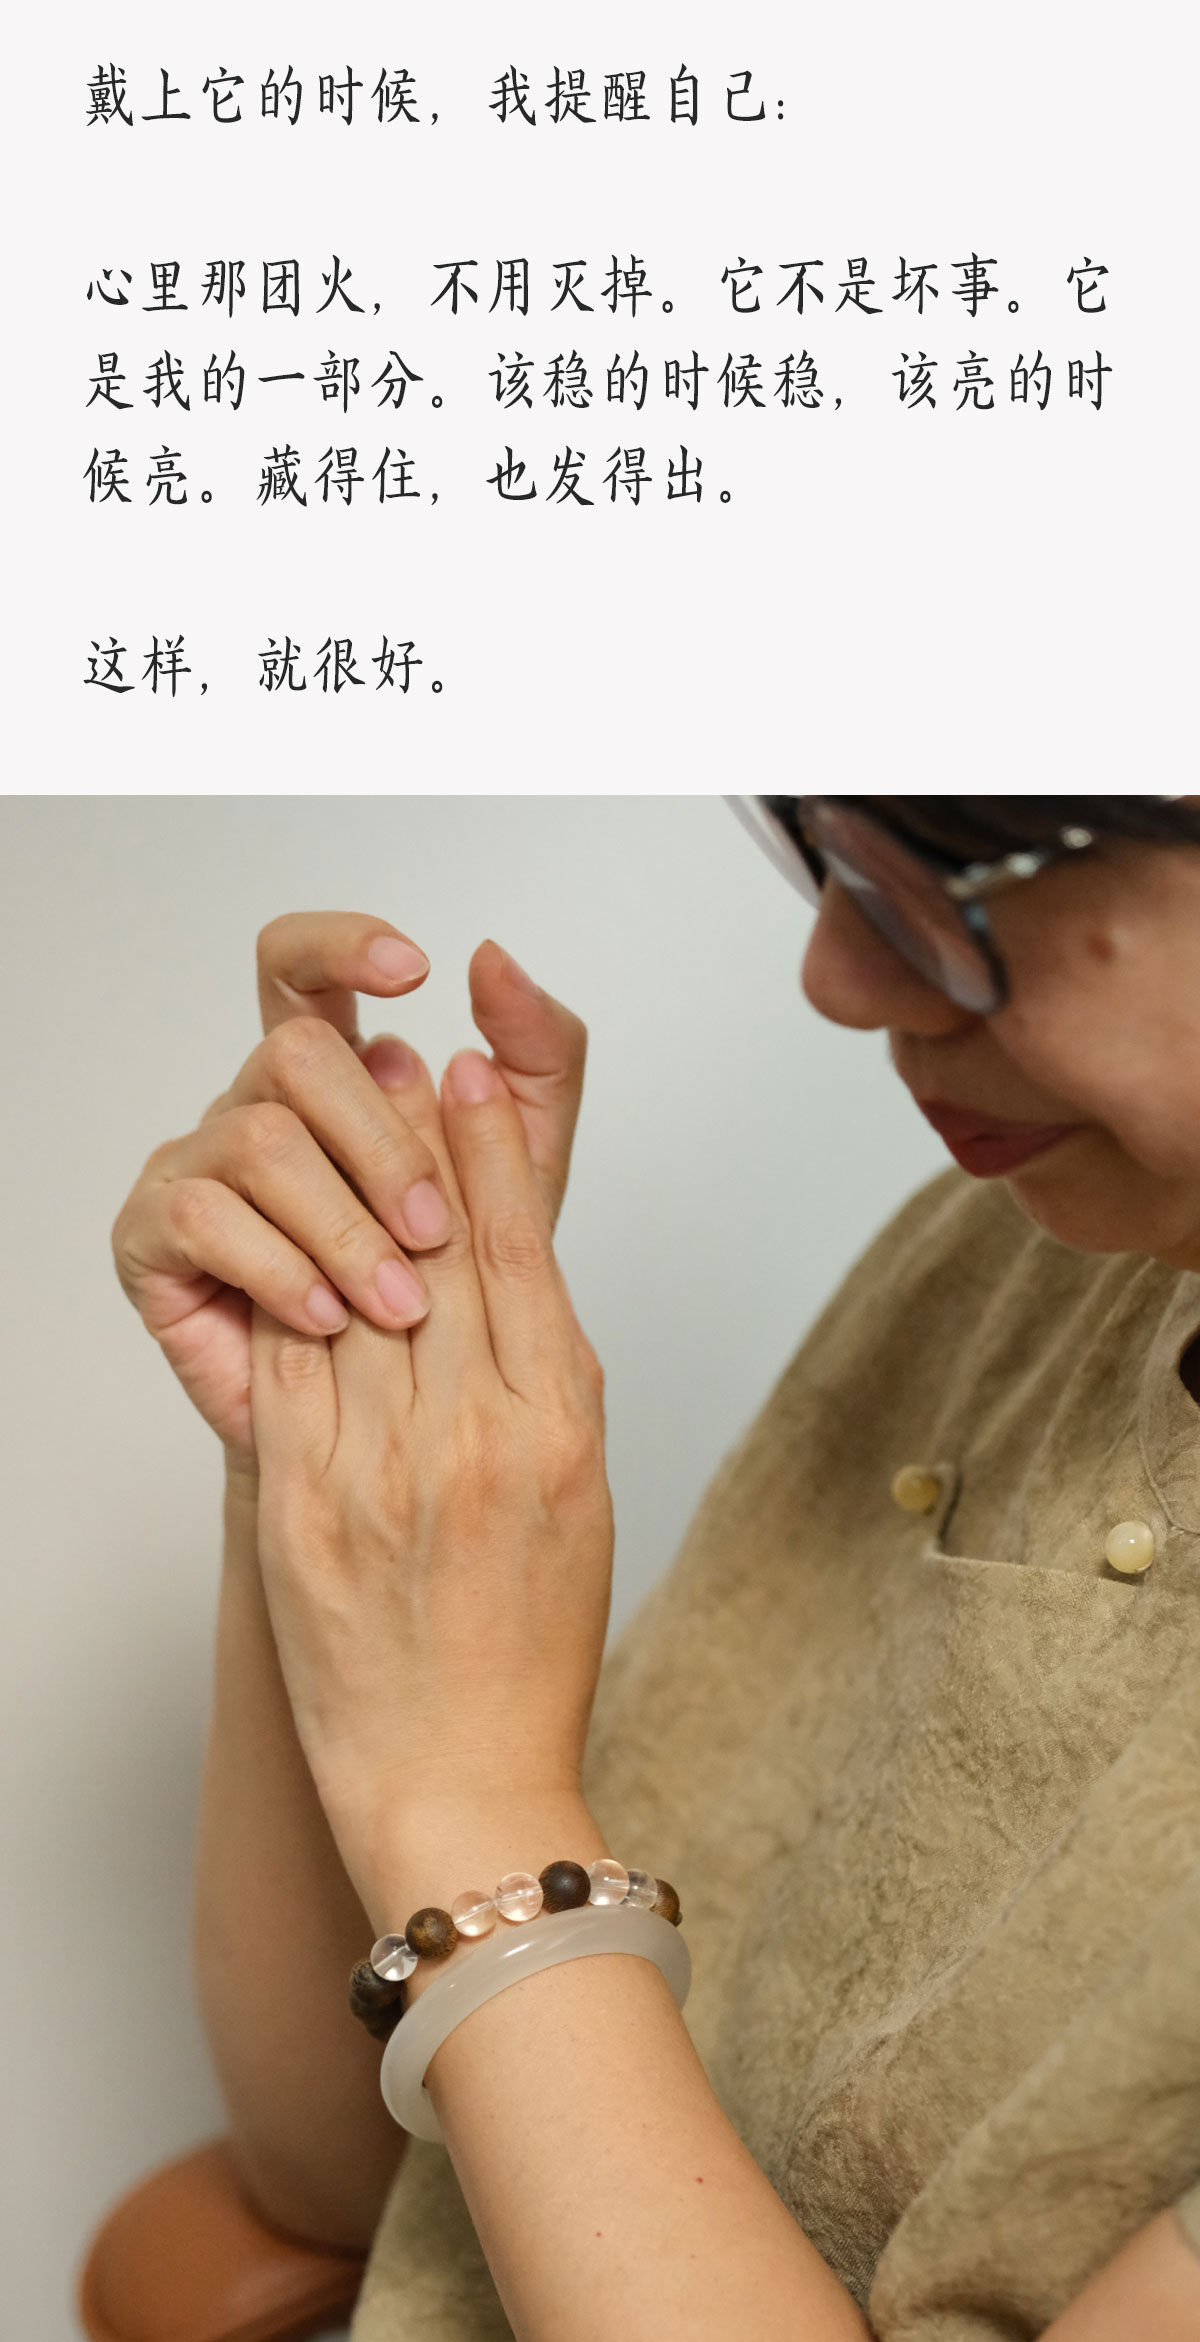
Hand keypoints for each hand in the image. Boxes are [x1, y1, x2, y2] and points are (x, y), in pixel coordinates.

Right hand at [111, 914, 587, 1478]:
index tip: (414, 968)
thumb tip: (496, 959)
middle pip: (293, 1050)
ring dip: (345, 1224)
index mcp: (328, 1077)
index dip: (341, 946)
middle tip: (435, 1228)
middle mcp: (251, 1105)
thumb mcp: (520, 1177)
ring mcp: (192, 1164)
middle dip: (380, 1138)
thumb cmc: (445, 1295)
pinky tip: (331, 1317)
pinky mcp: (152, 1237)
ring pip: (258, 1136)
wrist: (386, 1431)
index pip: (301, 966)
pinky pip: (205, 1217)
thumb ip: (535, 1064)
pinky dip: (284, 1269)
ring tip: (402, 1303)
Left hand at [248, 1040, 611, 1914]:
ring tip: (332, 1121)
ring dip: (341, 1195)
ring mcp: (382, 1468)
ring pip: (356, 1291)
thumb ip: (550, 1389)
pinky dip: (286, 1291)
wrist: (458, 1783)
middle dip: (412, 1142)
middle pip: (437, 1251)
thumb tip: (513, 1284)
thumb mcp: (583, 1504)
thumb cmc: (531, 1653)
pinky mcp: (303, 1503)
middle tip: (395, 1056)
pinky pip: (289, 1367)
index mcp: (562, 1432)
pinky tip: (283, 1234)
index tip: (470, 1074)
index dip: (491, 1151)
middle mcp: (475, 1437)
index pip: (520, 1255)